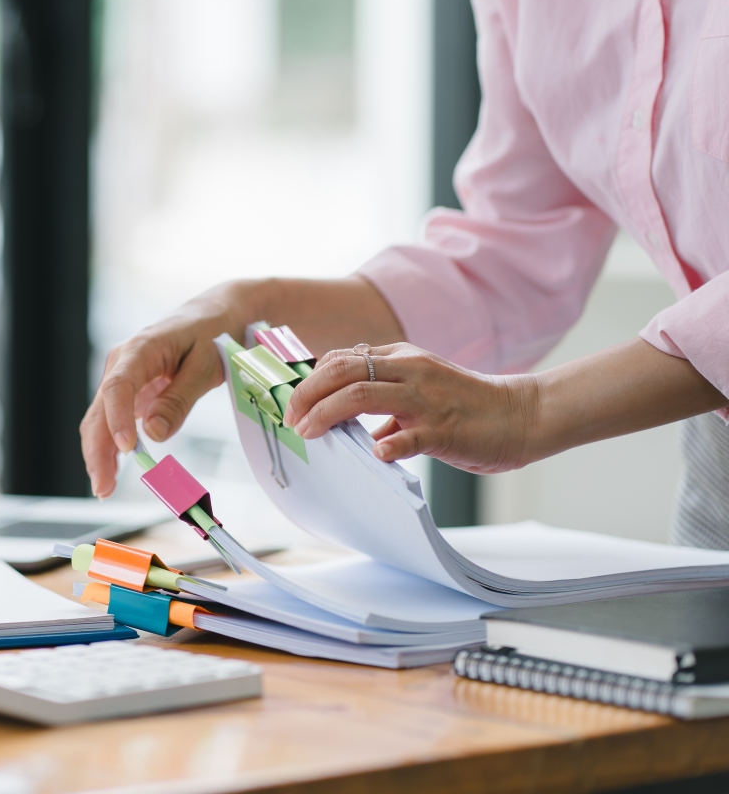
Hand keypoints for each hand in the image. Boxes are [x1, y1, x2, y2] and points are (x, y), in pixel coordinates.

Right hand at [80, 285, 243, 497]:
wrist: (213, 316)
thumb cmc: (213, 335)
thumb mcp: (206, 366)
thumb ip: (179, 399)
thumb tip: (154, 434)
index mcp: (140, 349)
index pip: (118, 386)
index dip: (118, 419)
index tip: (127, 449)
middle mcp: (121, 363)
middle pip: (99, 410)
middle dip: (98, 451)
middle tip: (104, 488)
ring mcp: (120, 378)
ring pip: (99, 419)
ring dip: (99, 454)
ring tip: (104, 489)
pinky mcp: (127, 392)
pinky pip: (111, 421)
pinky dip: (109, 448)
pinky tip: (110, 472)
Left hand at [282, 343, 539, 473]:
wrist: (522, 415)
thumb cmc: (469, 406)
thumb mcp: (420, 389)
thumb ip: (384, 400)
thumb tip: (346, 420)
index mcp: (401, 359)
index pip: (341, 359)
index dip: (310, 381)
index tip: (294, 405)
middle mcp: (409, 371)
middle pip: (341, 371)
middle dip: (307, 395)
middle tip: (291, 420)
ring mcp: (425, 399)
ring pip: (361, 396)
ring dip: (326, 414)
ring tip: (310, 433)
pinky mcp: (443, 429)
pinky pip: (409, 436)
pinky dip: (387, 445)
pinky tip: (375, 454)